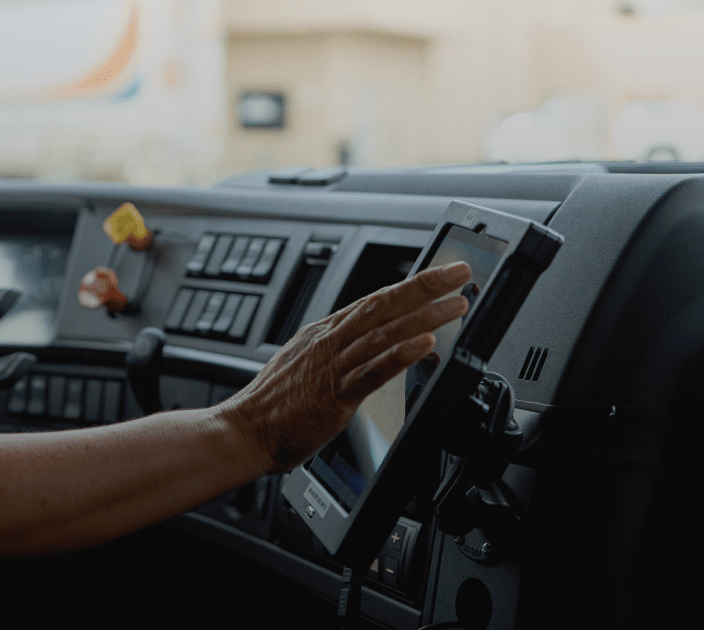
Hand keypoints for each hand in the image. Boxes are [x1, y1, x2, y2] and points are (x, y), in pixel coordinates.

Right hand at [221, 261, 471, 473]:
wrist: (244, 431)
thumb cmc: (272, 406)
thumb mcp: (305, 365)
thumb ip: (335, 353)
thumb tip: (364, 346)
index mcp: (323, 334)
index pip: (373, 301)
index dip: (409, 286)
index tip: (438, 275)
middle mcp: (329, 343)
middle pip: (382, 305)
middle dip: (424, 286)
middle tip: (458, 272)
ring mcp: (332, 367)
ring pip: (383, 333)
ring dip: (424, 317)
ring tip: (456, 306)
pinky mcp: (334, 396)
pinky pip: (372, 372)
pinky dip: (400, 355)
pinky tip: (424, 346)